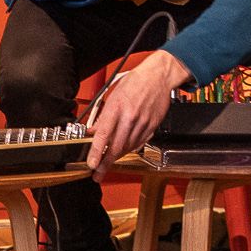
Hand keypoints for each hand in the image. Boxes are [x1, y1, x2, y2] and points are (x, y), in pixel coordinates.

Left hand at [85, 52, 190, 168]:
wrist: (159, 76)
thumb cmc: (136, 82)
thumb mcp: (113, 95)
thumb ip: (103, 116)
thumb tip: (93, 131)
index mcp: (117, 107)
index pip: (103, 135)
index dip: (96, 152)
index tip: (92, 164)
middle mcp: (130, 117)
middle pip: (116, 147)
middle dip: (106, 163)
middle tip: (98, 174)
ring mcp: (142, 123)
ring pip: (128, 148)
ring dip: (117, 157)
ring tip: (109, 162)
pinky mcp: (152, 126)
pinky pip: (139, 143)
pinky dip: (130, 149)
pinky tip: (124, 150)